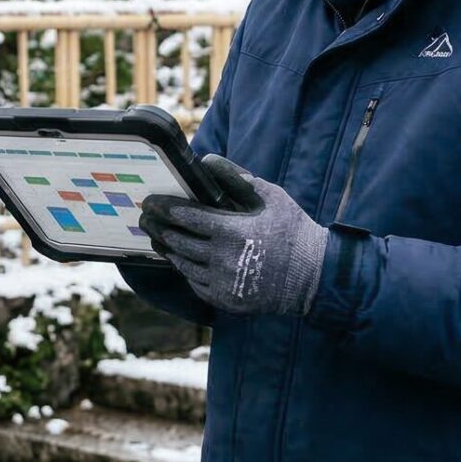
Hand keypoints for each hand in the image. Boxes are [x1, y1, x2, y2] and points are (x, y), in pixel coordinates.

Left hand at [138, 157, 326, 317]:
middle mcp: (222, 260)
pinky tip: (181, 258)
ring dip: (167, 248)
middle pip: (176, 241)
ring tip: (158, 236)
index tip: (149, 201)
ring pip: (182, 264)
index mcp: (231, 232)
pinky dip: (185, 269)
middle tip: (145, 217)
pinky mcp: (225, 301)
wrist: (315, 278)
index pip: (184, 217)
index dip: (163, 208)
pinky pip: (195, 283)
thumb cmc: (293, 230)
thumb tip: (205, 160)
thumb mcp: (270, 196)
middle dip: (157, 227)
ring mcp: (222, 284)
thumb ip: (236, 177)